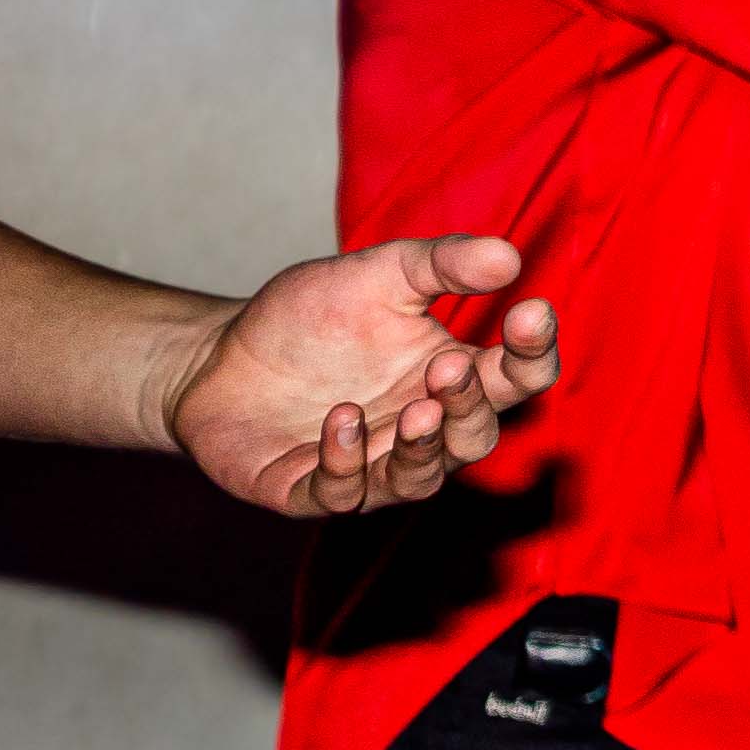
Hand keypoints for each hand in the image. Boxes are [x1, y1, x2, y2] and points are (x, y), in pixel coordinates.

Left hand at [160, 234, 561, 517]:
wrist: (215, 358)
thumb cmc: (306, 319)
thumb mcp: (375, 274)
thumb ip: (441, 264)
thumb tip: (508, 256)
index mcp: (449, 375)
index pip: (517, 377)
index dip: (533, 351)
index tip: (531, 312)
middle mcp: (419, 428)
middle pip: (475, 437)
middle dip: (470, 408)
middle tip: (448, 369)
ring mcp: (369, 466)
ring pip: (420, 478)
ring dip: (422, 448)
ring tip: (413, 412)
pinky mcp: (310, 490)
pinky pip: (344, 494)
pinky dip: (346, 462)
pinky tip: (337, 419)